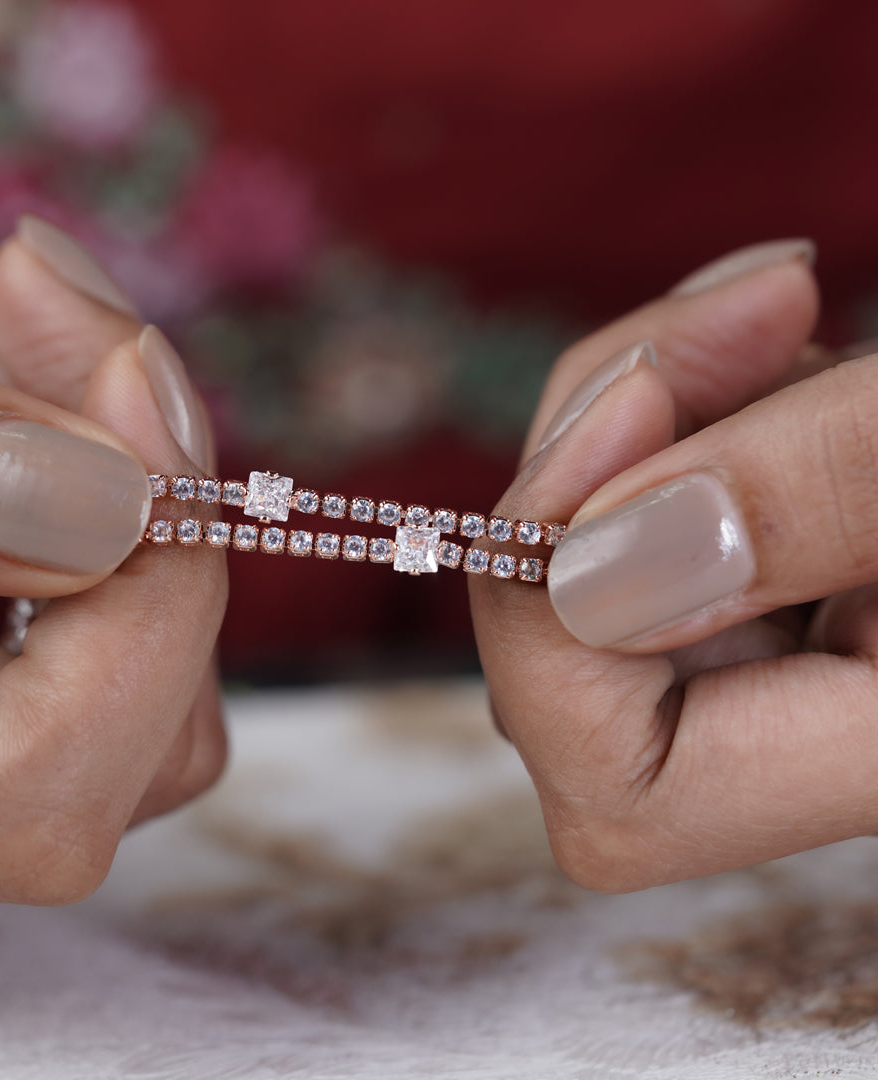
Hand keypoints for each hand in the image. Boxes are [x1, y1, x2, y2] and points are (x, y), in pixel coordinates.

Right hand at [0, 218, 225, 954]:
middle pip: (124, 746)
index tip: (126, 379)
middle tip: (59, 308)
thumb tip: (117, 504)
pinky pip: (38, 663)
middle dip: (141, 505)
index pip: (43, 801)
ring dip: (105, 502)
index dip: (145, 598)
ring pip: (108, 705)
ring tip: (0, 322)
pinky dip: (50, 524)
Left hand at [467, 240, 877, 891]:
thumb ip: (829, 495)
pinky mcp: (797, 563)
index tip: (631, 426)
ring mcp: (803, 648)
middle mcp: (825, 734)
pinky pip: (654, 508)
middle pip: (577, 673)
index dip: (557, 633)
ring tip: (777, 306)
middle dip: (594, 483)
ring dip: (645, 419)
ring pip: (597, 571)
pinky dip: (681, 405)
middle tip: (729, 329)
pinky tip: (772, 323)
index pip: (620, 790)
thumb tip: (588, 573)